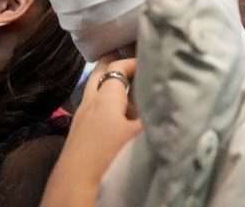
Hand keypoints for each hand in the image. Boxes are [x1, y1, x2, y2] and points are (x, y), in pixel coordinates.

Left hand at [41, 56, 142, 206]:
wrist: (75, 186)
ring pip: (93, 88)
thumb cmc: (109, 155)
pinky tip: (115, 114)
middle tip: (131, 58)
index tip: (151, 63)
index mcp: (106, 97)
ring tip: (126, 84)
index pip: (118, 66)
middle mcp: (90, 101)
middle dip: (115, 62)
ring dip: (108, 82)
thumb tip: (170, 102)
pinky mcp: (77, 133)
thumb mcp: (140, 134)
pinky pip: (91, 106)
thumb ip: (154, 114)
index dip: (134, 61)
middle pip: (100, 71)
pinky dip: (103, 101)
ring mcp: (80, 117)